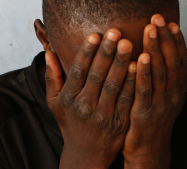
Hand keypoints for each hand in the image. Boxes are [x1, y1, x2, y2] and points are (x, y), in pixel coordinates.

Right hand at [45, 30, 137, 168]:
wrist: (86, 155)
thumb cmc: (70, 123)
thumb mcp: (54, 102)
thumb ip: (52, 76)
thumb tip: (48, 52)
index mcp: (68, 98)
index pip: (78, 71)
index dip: (86, 53)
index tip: (95, 34)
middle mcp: (85, 106)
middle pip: (97, 75)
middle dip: (106, 52)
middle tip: (115, 32)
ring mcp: (103, 116)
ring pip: (113, 86)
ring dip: (121, 63)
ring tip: (129, 43)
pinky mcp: (119, 123)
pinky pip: (127, 99)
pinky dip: (132, 82)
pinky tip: (138, 66)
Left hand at [123, 15, 186, 168]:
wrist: (149, 151)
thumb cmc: (152, 119)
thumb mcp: (163, 96)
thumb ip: (166, 77)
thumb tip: (169, 56)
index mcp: (178, 89)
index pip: (180, 59)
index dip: (176, 40)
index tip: (170, 22)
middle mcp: (173, 94)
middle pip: (171, 61)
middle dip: (164, 38)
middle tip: (157, 17)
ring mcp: (161, 104)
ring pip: (160, 72)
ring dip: (155, 49)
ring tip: (150, 30)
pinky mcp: (145, 113)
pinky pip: (144, 91)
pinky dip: (143, 74)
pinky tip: (139, 59)